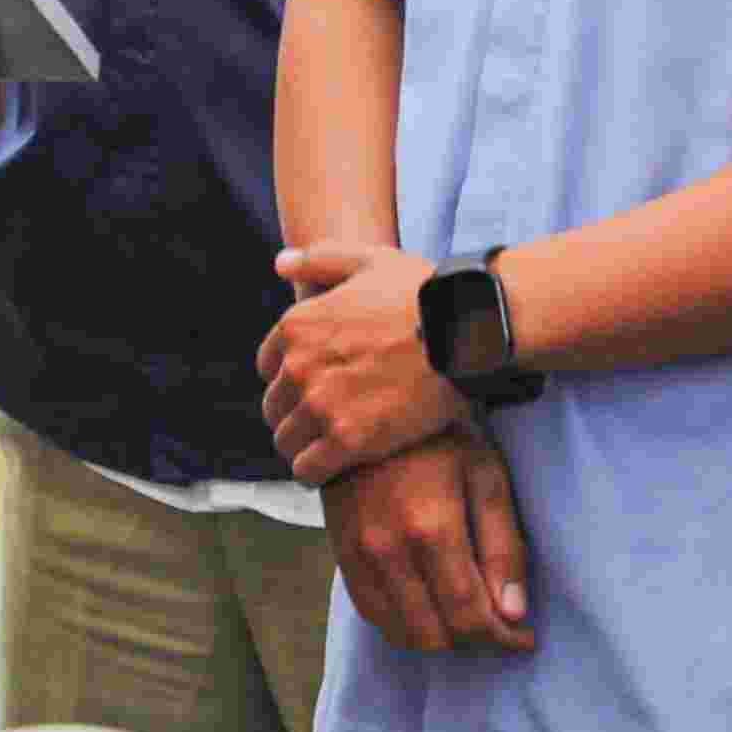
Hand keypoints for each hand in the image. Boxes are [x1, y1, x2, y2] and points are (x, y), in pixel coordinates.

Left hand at [259, 241, 464, 482]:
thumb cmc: (420, 294)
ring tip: (327, 449)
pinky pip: (307, 469)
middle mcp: (297, 366)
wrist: (463, 334)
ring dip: (302, 445)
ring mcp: (320, 404)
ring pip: (286, 440)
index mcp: (296, 326)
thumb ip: (318, 260)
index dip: (291, 378)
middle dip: (295, 414)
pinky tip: (331, 470)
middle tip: (324, 422)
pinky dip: (314, 472)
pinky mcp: (348, 440)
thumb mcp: (365, 260)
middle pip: (275, 406)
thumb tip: (280, 263)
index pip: (268, 367)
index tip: (315, 387)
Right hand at [325, 424, 534, 654]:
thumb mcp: (486, 477)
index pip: (469, 618)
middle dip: (474, 641)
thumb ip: (503, 547)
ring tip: (464, 615)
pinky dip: (403, 623)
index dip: (503, 640)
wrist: (365, 404)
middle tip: (498, 626)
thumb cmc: (439, 437)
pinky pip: (370, 612)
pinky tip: (428, 605)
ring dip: (439, 637)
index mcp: (431, 529)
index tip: (525, 637)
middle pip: (435, 636)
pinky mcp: (339, 551)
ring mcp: (357, 553)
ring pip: (400, 632)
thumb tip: (514, 614)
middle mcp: (388, 549)